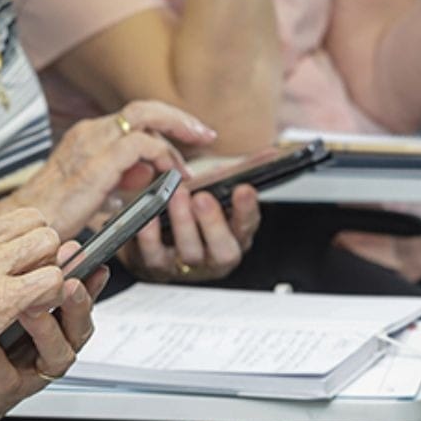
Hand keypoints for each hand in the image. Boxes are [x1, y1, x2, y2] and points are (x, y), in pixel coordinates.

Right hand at [0, 209, 64, 395]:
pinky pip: (50, 280)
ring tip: (36, 293)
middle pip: (30, 220)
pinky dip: (51, 294)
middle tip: (31, 275)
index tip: (11, 263)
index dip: (11, 243)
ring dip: (48, 267)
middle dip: (37, 247)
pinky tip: (38, 310)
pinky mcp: (0, 297)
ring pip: (47, 242)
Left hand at [0, 264, 109, 420]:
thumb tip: (65, 247)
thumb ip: (38, 280)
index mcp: (58, 328)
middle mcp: (51, 350)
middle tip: (65, 284)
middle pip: (78, 329)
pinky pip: (6, 374)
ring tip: (28, 307)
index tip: (93, 266)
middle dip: (75, 305)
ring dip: (44, 328)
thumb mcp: (14, 304)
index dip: (92, 286)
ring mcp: (32, 372)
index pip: (84, 304)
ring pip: (54, 354)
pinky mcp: (5, 390)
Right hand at [12, 100, 212, 237]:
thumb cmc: (55, 215)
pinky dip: (160, 156)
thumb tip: (145, 174)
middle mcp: (89, 132)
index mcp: (88, 136)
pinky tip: (168, 176)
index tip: (192, 138)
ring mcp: (91, 144)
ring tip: (187, 167)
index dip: (167, 123)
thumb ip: (120, 179)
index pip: (134, 116)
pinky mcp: (96, 164)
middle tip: (205, 136)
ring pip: (144, 118)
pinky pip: (140, 145)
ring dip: (174, 138)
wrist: (27, 227)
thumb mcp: (95, 192)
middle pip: (143, 108)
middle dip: (179, 120)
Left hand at [120, 184, 260, 281]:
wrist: (158, 232)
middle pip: (223, 250)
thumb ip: (240, 173)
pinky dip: (150, 236)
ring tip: (175, 196)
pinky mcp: (157, 267)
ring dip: (183, 224)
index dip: (247, 209)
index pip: (247, 225)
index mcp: (235, 236)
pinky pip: (154, 256)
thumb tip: (271, 153)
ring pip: (190, 253)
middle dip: (213, 223)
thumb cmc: (193, 209)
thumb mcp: (217, 189)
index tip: (244, 188)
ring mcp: (187, 265)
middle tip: (203, 197)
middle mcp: (215, 256)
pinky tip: (149, 214)